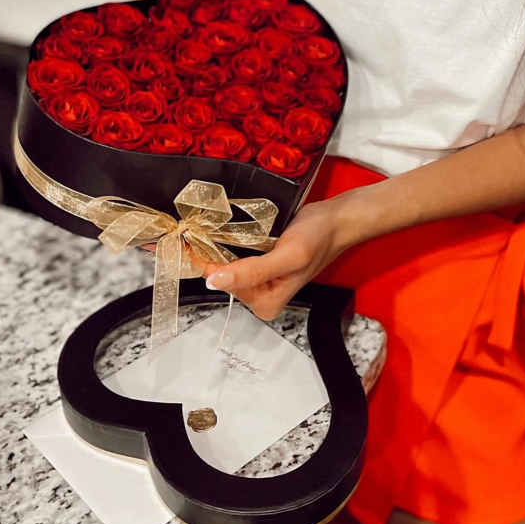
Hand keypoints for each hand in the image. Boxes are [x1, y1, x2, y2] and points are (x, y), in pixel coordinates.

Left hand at [204, 197, 350, 319]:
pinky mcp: (260, 265)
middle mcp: (262, 296)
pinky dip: (226, 245)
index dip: (205, 263)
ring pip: (226, 266)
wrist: (335, 220)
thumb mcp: (287, 256)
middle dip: (210, 256)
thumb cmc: (319, 238)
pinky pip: (235, 257)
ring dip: (216, 248)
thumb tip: (216, 281)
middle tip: (196, 232)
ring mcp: (260, 280)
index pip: (223, 284)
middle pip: (222, 277)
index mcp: (266, 303)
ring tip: (207, 231)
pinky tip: (222, 233)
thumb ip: (253, 272)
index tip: (189, 242)